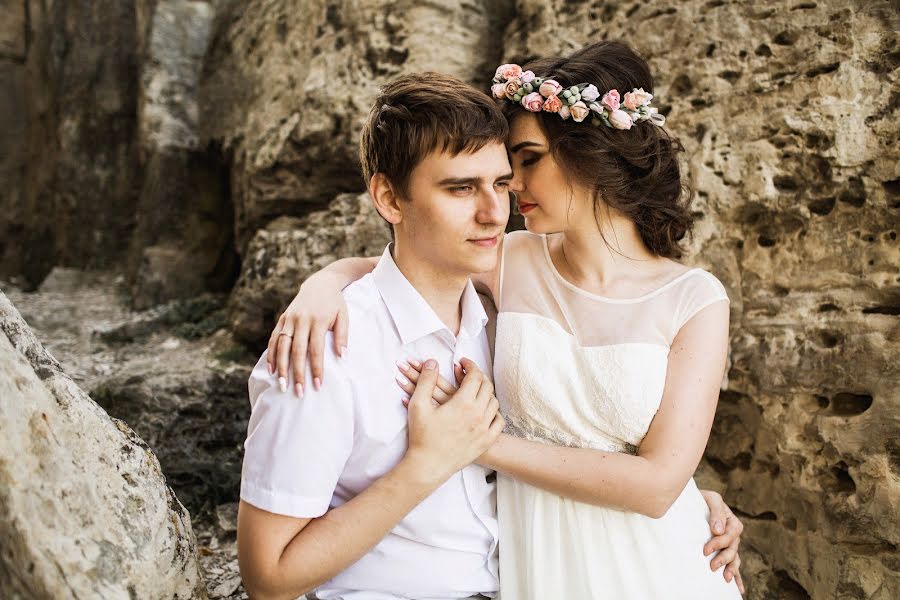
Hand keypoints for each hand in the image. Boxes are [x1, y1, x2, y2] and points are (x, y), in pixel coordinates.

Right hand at [266, 272, 348, 396]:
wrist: (320, 284)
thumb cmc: (335, 304)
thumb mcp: (344, 316)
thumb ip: (342, 335)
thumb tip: (342, 356)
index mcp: (319, 320)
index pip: (316, 349)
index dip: (316, 368)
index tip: (318, 386)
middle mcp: (301, 320)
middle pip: (297, 350)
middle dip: (297, 373)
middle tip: (298, 392)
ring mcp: (289, 319)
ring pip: (282, 346)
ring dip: (281, 367)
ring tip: (282, 385)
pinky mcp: (282, 319)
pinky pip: (274, 339)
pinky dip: (271, 354)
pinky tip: (271, 370)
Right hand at [403, 359, 504, 483]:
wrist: (428, 465)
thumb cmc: (422, 436)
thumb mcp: (418, 405)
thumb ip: (426, 380)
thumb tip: (432, 362)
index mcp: (463, 403)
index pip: (475, 376)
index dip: (470, 365)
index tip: (463, 362)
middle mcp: (478, 414)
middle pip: (487, 386)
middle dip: (478, 376)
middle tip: (469, 374)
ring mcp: (484, 429)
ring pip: (494, 402)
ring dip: (486, 392)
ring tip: (475, 390)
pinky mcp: (486, 441)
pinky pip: (498, 421)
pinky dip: (494, 412)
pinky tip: (485, 411)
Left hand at [701, 489, 744, 594]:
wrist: (692, 502)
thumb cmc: (702, 499)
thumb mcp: (711, 499)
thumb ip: (717, 512)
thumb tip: (719, 530)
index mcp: (732, 522)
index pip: (730, 535)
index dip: (719, 543)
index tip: (706, 549)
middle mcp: (733, 535)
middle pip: (733, 549)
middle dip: (723, 558)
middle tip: (712, 566)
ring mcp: (729, 544)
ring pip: (734, 558)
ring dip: (731, 569)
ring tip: (726, 578)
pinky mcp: (723, 551)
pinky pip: (734, 565)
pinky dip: (737, 577)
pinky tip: (738, 589)